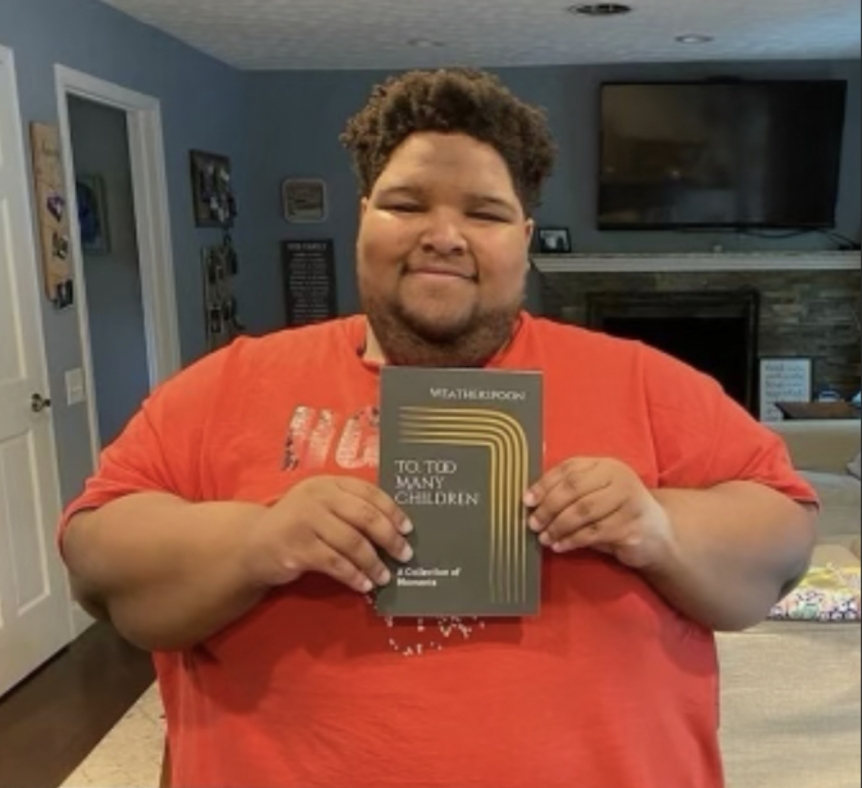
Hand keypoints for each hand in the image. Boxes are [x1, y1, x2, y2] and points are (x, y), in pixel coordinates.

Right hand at [242, 476, 413, 593]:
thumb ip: (350, 508)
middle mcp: (318, 497)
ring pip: (352, 543)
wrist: (254, 543)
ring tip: (385, 576)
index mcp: (329, 483)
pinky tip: (364, 585)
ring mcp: (305, 521)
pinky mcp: (297, 548)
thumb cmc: (298, 525)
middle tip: (405, 554)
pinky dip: (354, 576)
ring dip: (373, 563)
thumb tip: (394, 529)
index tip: (407, 529)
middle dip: (389, 538)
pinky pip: (335, 564)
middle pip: (365, 516)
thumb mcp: (322, 506)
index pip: (369, 492)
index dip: (392, 511)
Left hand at [523, 458, 671, 568]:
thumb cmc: (616, 512)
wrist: (657, 533)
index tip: (527, 500)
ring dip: (557, 526)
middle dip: (548, 507)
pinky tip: (560, 546)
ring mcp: (628, 501)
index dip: (544, 484)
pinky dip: (572, 540)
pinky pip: (593, 533)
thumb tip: (532, 502)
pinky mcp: (630, 526)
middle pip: (573, 489)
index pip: (569, 469)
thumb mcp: (595, 494)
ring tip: (544, 537)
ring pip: (582, 512)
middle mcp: (619, 478)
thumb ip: (570, 492)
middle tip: (533, 523)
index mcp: (605, 465)